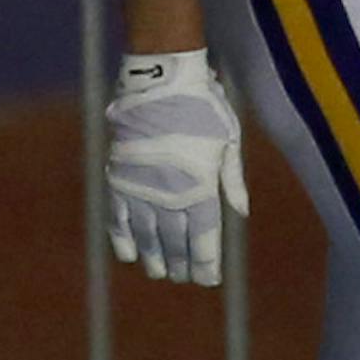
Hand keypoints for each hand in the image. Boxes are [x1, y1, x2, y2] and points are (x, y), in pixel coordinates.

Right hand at [105, 48, 248, 285]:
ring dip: (154, 258)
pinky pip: (118, 220)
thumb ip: (232, 180)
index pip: (204, 240)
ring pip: (147, 237)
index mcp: (201, 188)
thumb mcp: (227, 140)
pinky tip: (130, 255)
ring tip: (159, 272)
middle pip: (176, 244)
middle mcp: (171, 196)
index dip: (206, 264)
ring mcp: (142, 189)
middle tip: (183, 276)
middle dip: (181, 264)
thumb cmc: (202, 107)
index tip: (208, 279)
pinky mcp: (119, 179)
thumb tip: (241, 213)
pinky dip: (123, 240)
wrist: (160, 80)